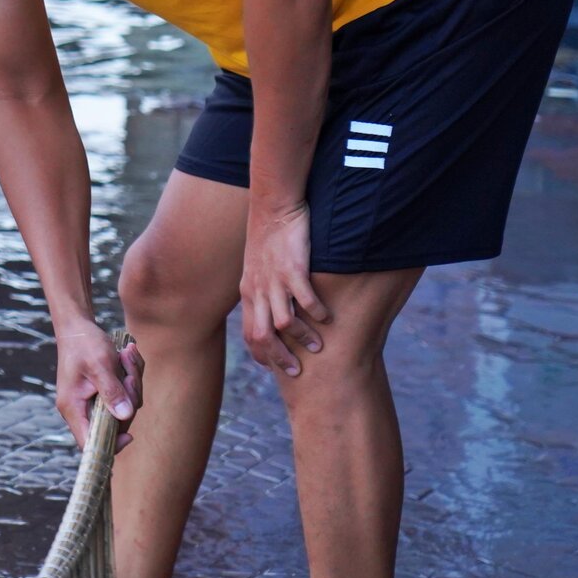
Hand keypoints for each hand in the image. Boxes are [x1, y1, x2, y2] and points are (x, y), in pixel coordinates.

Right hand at [54, 322, 143, 451]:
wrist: (78, 325)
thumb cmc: (84, 343)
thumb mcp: (99, 365)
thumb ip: (111, 391)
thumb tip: (125, 416)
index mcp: (73, 407)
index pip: (89, 441)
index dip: (109, 444)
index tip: (129, 436)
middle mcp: (81, 408)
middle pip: (114, 424)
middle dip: (129, 399)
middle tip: (130, 376)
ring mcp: (92, 401)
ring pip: (123, 408)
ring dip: (132, 382)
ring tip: (127, 356)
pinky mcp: (103, 393)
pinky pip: (124, 395)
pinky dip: (130, 376)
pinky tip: (127, 356)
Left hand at [239, 202, 330, 375]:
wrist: (273, 205)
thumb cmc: (268, 236)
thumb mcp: (257, 267)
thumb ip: (262, 288)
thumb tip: (271, 308)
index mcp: (248, 292)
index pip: (249, 333)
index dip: (262, 355)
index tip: (276, 367)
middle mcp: (257, 290)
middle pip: (262, 336)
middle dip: (280, 358)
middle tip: (298, 371)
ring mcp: (274, 280)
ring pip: (283, 323)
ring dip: (302, 339)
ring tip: (318, 346)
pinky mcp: (293, 268)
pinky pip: (305, 300)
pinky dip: (318, 313)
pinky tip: (328, 317)